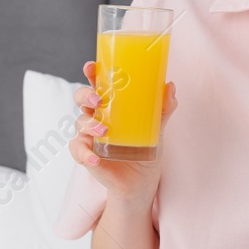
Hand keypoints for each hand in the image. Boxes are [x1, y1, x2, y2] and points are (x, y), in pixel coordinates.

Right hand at [67, 60, 176, 208]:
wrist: (141, 181)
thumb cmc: (145, 149)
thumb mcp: (157, 127)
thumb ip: (163, 108)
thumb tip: (169, 86)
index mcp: (110, 105)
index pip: (97, 83)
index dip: (91, 73)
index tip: (91, 67)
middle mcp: (96, 117)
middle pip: (81, 99)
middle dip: (85, 95)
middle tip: (98, 100)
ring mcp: (89, 136)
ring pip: (79, 123)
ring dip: (89, 125)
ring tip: (104, 130)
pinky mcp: (87, 155)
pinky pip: (78, 151)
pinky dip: (85, 154)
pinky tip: (95, 159)